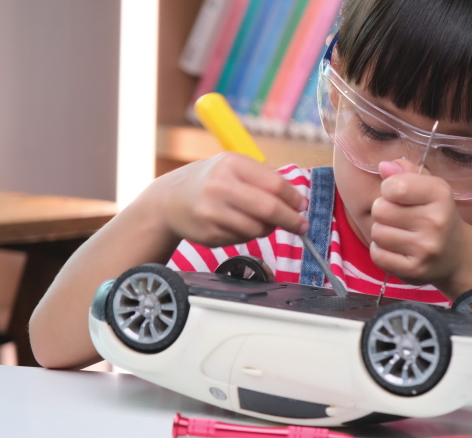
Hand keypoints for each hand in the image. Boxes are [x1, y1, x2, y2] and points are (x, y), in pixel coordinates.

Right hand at [150, 153, 308, 246]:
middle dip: (292, 220)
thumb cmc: (210, 181)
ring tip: (263, 222)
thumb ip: (262, 180)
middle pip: (269, 208)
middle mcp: (220, 186)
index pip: (274, 183)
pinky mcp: (209, 233)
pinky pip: (242, 239)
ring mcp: (213, 212)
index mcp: (231, 164)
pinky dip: (248, 234)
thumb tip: (296, 202)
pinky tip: (237, 224)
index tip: (302, 206)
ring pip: (258, 228)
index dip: (293, 198)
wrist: (168, 200)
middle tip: (302, 226)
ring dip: (268, 228)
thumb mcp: (232, 167)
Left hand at [370, 158, 470, 284]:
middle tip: (398, 217)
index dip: (388, 189)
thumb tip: (384, 166)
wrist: (458, 256)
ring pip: (377, 233)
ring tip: (399, 234)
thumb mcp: (430, 188)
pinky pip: (378, 255)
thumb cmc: (437, 215)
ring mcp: (425, 249)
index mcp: (439, 194)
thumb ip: (406, 172)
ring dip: (382, 232)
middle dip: (383, 211)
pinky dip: (381, 251)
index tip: (397, 194)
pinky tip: (397, 249)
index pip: (394, 186)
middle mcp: (436, 221)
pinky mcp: (414, 271)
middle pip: (380, 210)